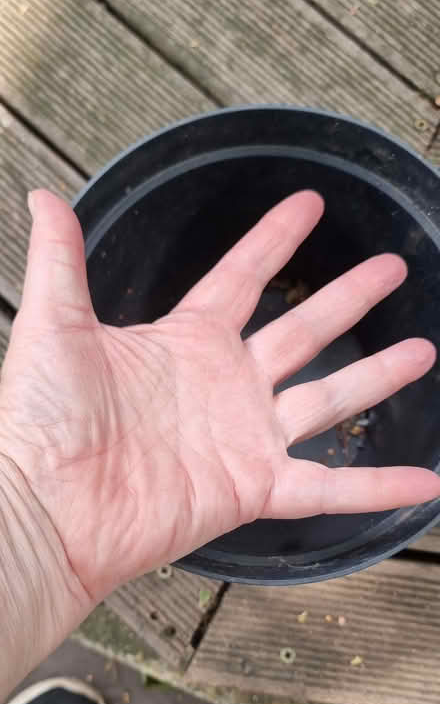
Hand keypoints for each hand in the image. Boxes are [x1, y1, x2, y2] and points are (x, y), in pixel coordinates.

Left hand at [0, 190, 437, 609]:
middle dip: (348, 298)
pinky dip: (377, 486)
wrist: (45, 508)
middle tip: (392, 267)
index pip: (242, 277)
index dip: (275, 239)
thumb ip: (60, 260)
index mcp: (186, 341)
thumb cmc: (40, 421)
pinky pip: (330, 487)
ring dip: (377, 377)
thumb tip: (45, 195)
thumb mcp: (54, 326)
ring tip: (423, 352)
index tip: (310, 205)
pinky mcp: (255, 486)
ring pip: (328, 399)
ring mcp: (245, 437)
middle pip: (302, 331)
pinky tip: (425, 483)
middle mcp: (224, 384)